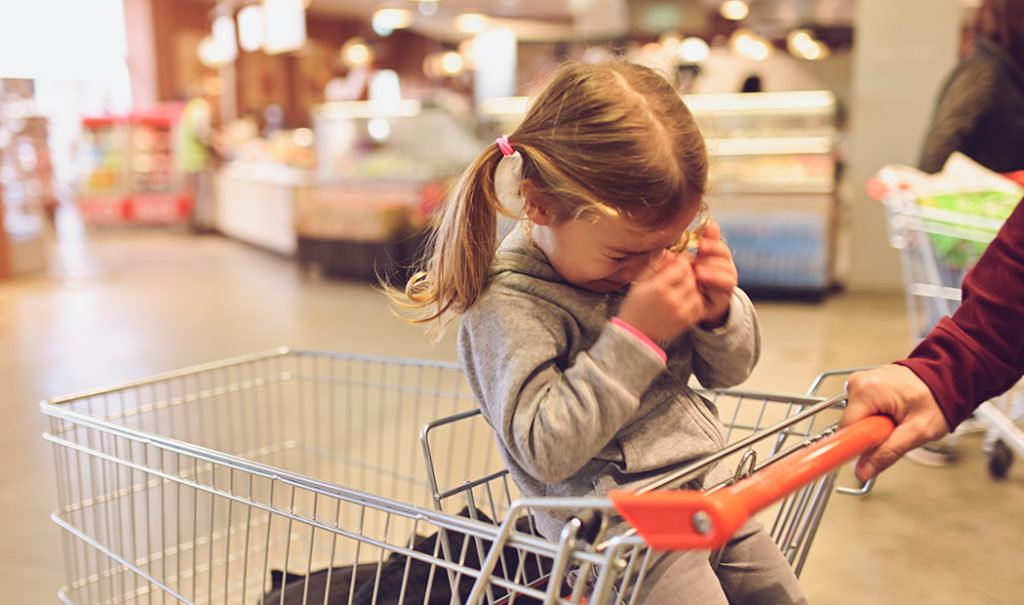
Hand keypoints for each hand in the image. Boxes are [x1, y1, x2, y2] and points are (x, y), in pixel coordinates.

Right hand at [616, 251, 703, 342]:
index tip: (677, 262)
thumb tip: (669, 253)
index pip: (681, 266)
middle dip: (687, 272)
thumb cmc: (635, 306)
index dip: (681, 261)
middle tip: (680, 273)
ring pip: (696, 291)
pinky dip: (695, 300)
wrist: (635, 334)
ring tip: (681, 287)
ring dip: (691, 286)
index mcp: (658, 288)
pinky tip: (685, 299)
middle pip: (691, 277)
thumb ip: (655, 266)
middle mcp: (672, 300)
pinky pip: (699, 306)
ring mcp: (681, 312)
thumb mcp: (640, 283)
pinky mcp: (686, 322)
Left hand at [692, 220, 736, 327]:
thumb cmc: (691, 278)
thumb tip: (711, 222)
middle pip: (726, 262)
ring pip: (728, 277)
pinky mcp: (722, 301)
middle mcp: (726, 272)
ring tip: (698, 271)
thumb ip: (701, 242)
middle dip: (712, 259)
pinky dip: (713, 287)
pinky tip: (700, 283)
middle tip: (698, 258)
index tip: (701, 244)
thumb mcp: (694, 259)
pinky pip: (723, 293)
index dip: (714, 245)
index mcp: (719, 260)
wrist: (690, 306)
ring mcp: (726, 287)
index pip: (721, 250)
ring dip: (713, 273)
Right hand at [841, 365, 951, 480]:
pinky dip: (874, 418)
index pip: (845, 430)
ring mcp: (859, 382)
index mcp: (866, 391)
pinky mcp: (863, 386)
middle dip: (869, 436)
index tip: (861, 459)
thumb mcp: (917, 432)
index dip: (854, 446)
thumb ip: (889, 453)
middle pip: (850, 425)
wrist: (946, 379)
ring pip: (855, 419)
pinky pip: (860, 411)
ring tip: (896, 421)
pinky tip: (891, 414)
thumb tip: (863, 471)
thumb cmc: (937, 399)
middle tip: (894, 432)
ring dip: (873, 428)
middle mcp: (857, 383)